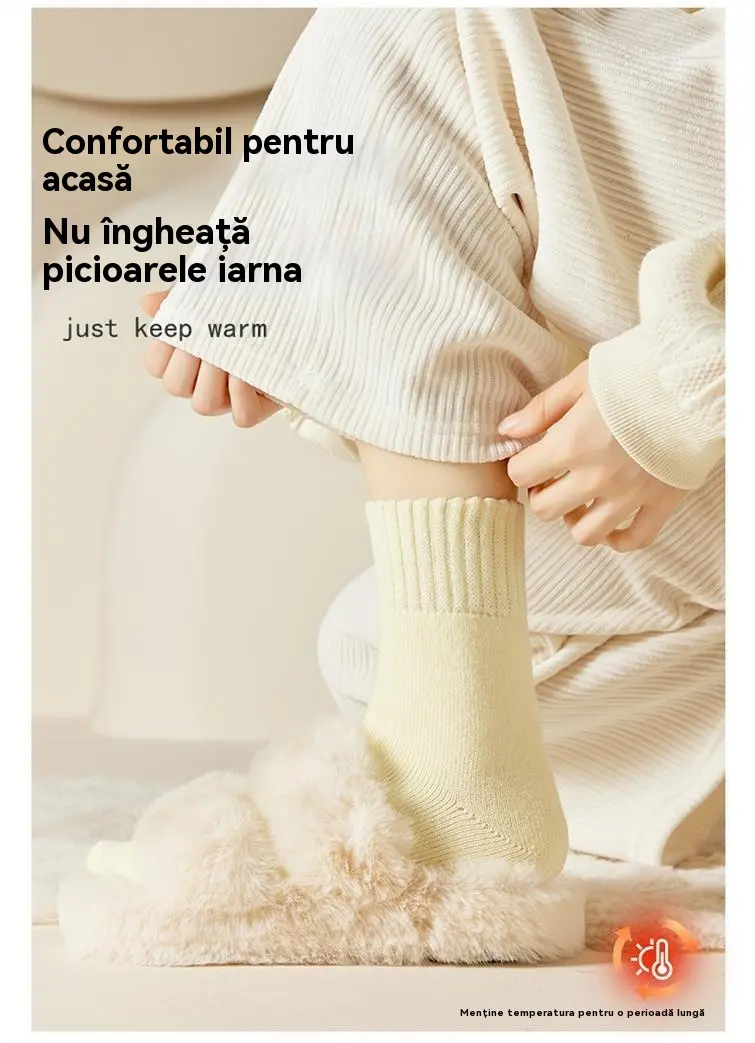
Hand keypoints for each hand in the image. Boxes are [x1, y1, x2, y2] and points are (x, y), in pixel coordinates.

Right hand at [141, 291, 279, 427]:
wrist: (289, 317)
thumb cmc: (243, 311)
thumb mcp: (212, 297)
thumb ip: (180, 300)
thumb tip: (148, 303)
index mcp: (183, 358)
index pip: (156, 364)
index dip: (163, 348)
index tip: (181, 328)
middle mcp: (201, 383)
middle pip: (175, 385)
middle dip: (189, 360)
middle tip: (207, 338)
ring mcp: (226, 399)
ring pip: (204, 404)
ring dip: (214, 377)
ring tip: (229, 352)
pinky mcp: (254, 408)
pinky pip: (242, 416)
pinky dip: (241, 395)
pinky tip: (246, 371)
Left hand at [500, 362, 684, 550]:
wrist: (696, 377)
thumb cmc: (637, 370)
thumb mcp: (581, 379)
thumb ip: (542, 409)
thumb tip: (508, 430)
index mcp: (570, 445)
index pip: (521, 475)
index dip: (521, 465)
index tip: (532, 456)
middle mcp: (596, 478)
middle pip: (545, 509)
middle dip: (542, 493)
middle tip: (553, 476)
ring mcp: (630, 495)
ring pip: (585, 535)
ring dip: (575, 519)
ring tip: (580, 499)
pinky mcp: (662, 502)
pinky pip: (635, 540)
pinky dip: (618, 539)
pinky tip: (611, 524)